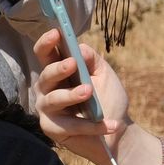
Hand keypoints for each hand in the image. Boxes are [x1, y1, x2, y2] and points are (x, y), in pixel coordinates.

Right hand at [32, 28, 132, 162]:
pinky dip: (91, 125)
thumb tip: (79, 48)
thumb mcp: (104, 75)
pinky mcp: (52, 129)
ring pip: (53, 99)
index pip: (45, 54)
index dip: (47, 43)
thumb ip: (92, 60)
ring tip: (89, 92)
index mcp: (58, 72)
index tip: (56, 33)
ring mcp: (47, 110)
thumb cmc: (108, 100)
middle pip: (45, 75)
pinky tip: (110, 125)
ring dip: (72, 95)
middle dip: (58, 69)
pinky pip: (68, 125)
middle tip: (73, 63)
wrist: (118, 132)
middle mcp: (48, 89)